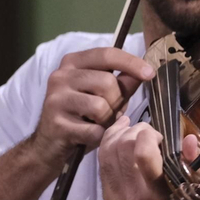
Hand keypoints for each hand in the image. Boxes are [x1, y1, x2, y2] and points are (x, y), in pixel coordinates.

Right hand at [28, 47, 154, 170]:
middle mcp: (60, 76)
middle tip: (109, 113)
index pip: (107, 54)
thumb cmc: (81, 117)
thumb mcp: (103, 96)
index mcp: (72, 62)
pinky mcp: (56, 123)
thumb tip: (145, 72)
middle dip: (116, 101)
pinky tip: (89, 136)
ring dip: (107, 121)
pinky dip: (99, 136)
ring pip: (100, 106)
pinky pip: (93, 130)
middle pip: (107, 82)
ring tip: (98, 124)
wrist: (49, 145)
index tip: (150, 73)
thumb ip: (122, 84)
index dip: (131, 63)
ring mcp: (56, 99)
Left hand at [98, 115, 199, 199]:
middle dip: (134, 130)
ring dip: (116, 135)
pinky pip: (102, 168)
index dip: (150, 133)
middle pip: (121, 147)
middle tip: (147, 131)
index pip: (143, 151)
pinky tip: (118, 140)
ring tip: (129, 127)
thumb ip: (194, 163)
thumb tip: (188, 138)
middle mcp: (133, 196)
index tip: (161, 136)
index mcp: (159, 194)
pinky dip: (108, 149)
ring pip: (105, 154)